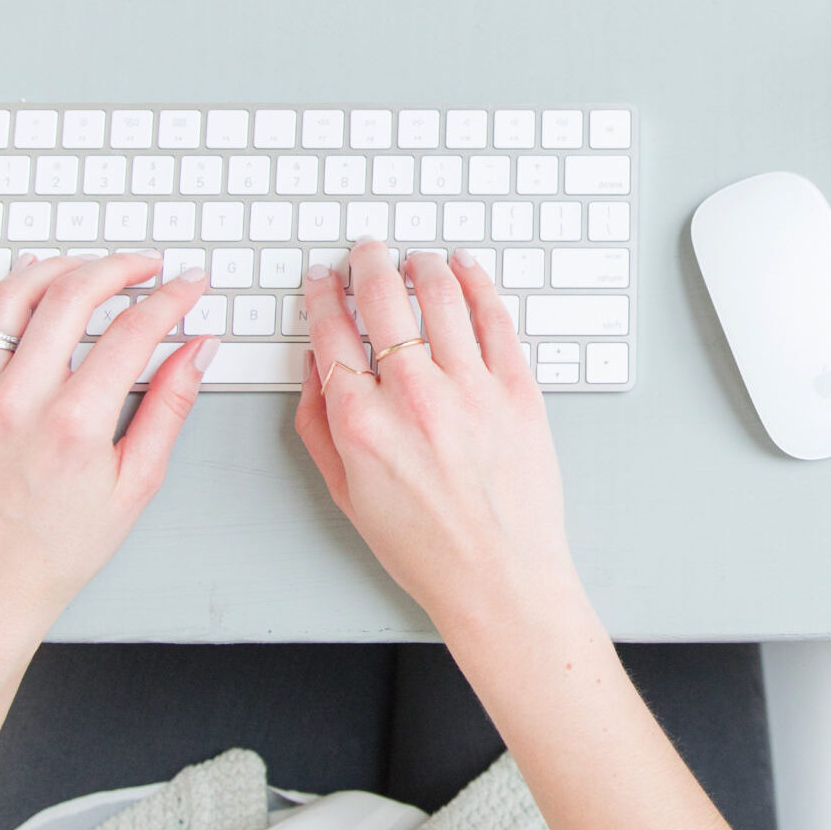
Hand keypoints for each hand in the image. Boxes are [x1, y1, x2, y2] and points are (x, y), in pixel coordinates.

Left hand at [0, 251, 214, 654]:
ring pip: (14, 295)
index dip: (171, 297)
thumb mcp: (134, 486)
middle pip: (73, 293)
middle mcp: (18, 401)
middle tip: (148, 265)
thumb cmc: (56, 551)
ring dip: (60, 268)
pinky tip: (38, 299)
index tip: (189, 285)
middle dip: (120, 266)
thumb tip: (195, 352)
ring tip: (92, 268)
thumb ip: (168, 408)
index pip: (133, 330)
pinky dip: (12, 301)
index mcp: (73, 425)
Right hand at [294, 240, 581, 634]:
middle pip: (382, 296)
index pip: (331, 329)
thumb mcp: (346, 494)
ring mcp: (470, 388)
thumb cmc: (425, 548)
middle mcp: (413, 396)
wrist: (498, 579)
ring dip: (422, 264)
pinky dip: (477, 282)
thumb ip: (318, 426)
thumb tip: (313, 367)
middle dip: (368, 261)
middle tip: (368, 250)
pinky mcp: (517, 390)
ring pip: (441, 293)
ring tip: (417, 259)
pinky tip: (465, 270)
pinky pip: (495, 317)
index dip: (322, 292)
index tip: (322, 277)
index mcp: (362, 422)